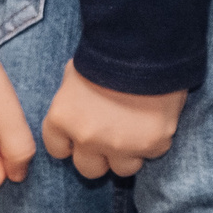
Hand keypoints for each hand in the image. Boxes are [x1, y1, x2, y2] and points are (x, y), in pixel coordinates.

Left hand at [41, 62, 185, 179]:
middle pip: (88, 169)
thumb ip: (72, 102)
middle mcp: (87, 138)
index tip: (82, 134)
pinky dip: (155, 140)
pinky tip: (155, 118)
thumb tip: (76, 112)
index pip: (57, 149)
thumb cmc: (107, 52)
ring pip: (123, 168)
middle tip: (112, 135)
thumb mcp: (75, 73)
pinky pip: (152, 153)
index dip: (71, 142)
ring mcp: (121, 145)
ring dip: (129, 153)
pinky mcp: (152, 145)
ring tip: (137, 129)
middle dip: (99, 156)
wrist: (145, 44)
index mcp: (62, 119)